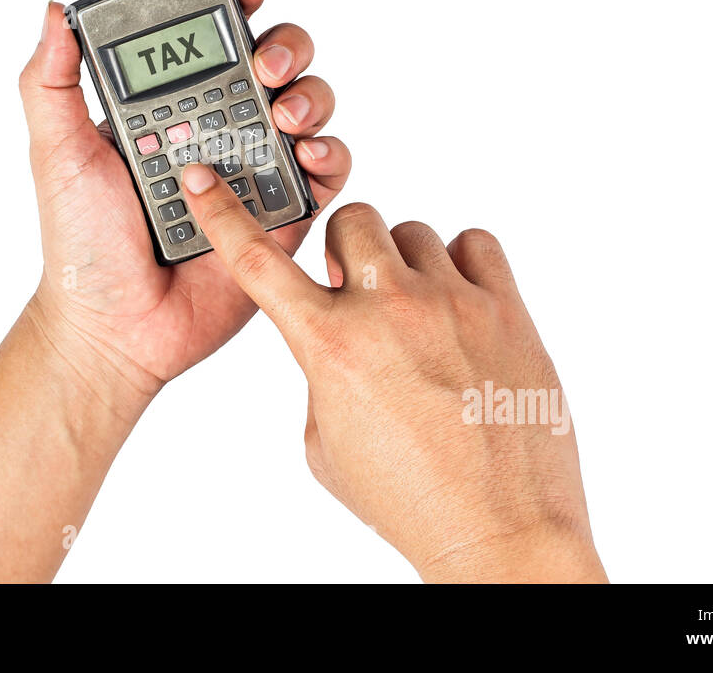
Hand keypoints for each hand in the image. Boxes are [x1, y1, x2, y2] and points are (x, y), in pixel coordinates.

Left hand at [19, 0, 350, 397]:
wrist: (113, 328)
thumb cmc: (82, 244)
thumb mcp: (57, 151)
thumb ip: (53, 80)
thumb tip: (54, 9)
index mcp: (173, 106)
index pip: (213, 38)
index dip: (237, 2)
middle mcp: (222, 129)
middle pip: (278, 61)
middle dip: (285, 44)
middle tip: (264, 63)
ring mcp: (257, 170)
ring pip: (311, 108)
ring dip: (311, 94)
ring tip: (283, 112)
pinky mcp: (286, 216)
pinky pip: (329, 174)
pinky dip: (330, 155)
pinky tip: (307, 154)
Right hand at [177, 166, 605, 582]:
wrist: (498, 532)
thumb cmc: (409, 499)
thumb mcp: (326, 442)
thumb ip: (321, 372)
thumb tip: (338, 333)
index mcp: (331, 346)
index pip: (260, 263)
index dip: (223, 216)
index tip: (205, 182)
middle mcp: (389, 311)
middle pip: (351, 220)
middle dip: (346, 251)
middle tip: (357, 291)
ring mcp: (452, 304)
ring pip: (414, 229)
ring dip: (404, 263)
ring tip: (417, 313)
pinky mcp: (507, 309)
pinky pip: (476, 242)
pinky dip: (463, 262)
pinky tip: (460, 304)